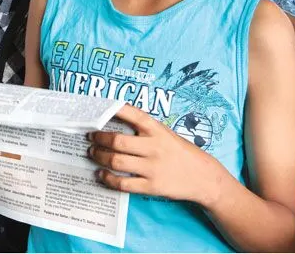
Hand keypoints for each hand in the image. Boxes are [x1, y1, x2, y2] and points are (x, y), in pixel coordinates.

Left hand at [88, 104, 225, 206]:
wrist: (204, 177)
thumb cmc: (179, 152)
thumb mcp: (165, 133)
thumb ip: (143, 129)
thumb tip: (112, 121)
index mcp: (157, 130)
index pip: (133, 114)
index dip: (113, 110)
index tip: (97, 108)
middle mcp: (154, 146)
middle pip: (117, 141)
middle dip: (99, 138)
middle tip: (90, 137)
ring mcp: (153, 167)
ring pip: (116, 161)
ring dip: (99, 156)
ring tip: (92, 153)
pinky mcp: (152, 186)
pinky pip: (123, 183)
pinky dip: (108, 178)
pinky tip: (102, 174)